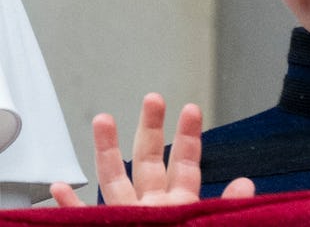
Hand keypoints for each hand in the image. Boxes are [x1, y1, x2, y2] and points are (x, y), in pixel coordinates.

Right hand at [50, 93, 254, 206]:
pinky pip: (82, 221)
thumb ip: (226, 210)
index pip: (186, 163)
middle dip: (150, 127)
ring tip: (103, 118)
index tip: (191, 108)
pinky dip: (69, 207)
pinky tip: (58, 189)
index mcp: (180, 205)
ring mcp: (127, 221)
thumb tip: (246, 184)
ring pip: (113, 180)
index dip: (188, 135)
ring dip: (105, 151)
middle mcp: (152, 208)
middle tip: (153, 98)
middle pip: (149, 159)